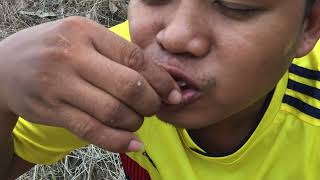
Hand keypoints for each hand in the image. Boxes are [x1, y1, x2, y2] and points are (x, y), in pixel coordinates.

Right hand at [0, 17, 180, 152]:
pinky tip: (134, 144)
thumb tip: (159, 80)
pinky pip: (92, 130)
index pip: (134, 58)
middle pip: (128, 85)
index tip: (175, 94)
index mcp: (85, 32)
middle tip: (154, 108)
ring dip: (135, 122)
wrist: (6, 66)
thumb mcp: (83, 39)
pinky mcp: (52, 110)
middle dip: (151, 103)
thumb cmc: (55, 50)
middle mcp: (72, 56)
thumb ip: (117, 55)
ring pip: (112, 111)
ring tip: (136, 120)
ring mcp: (59, 84)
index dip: (161, 80)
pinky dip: (118, 141)